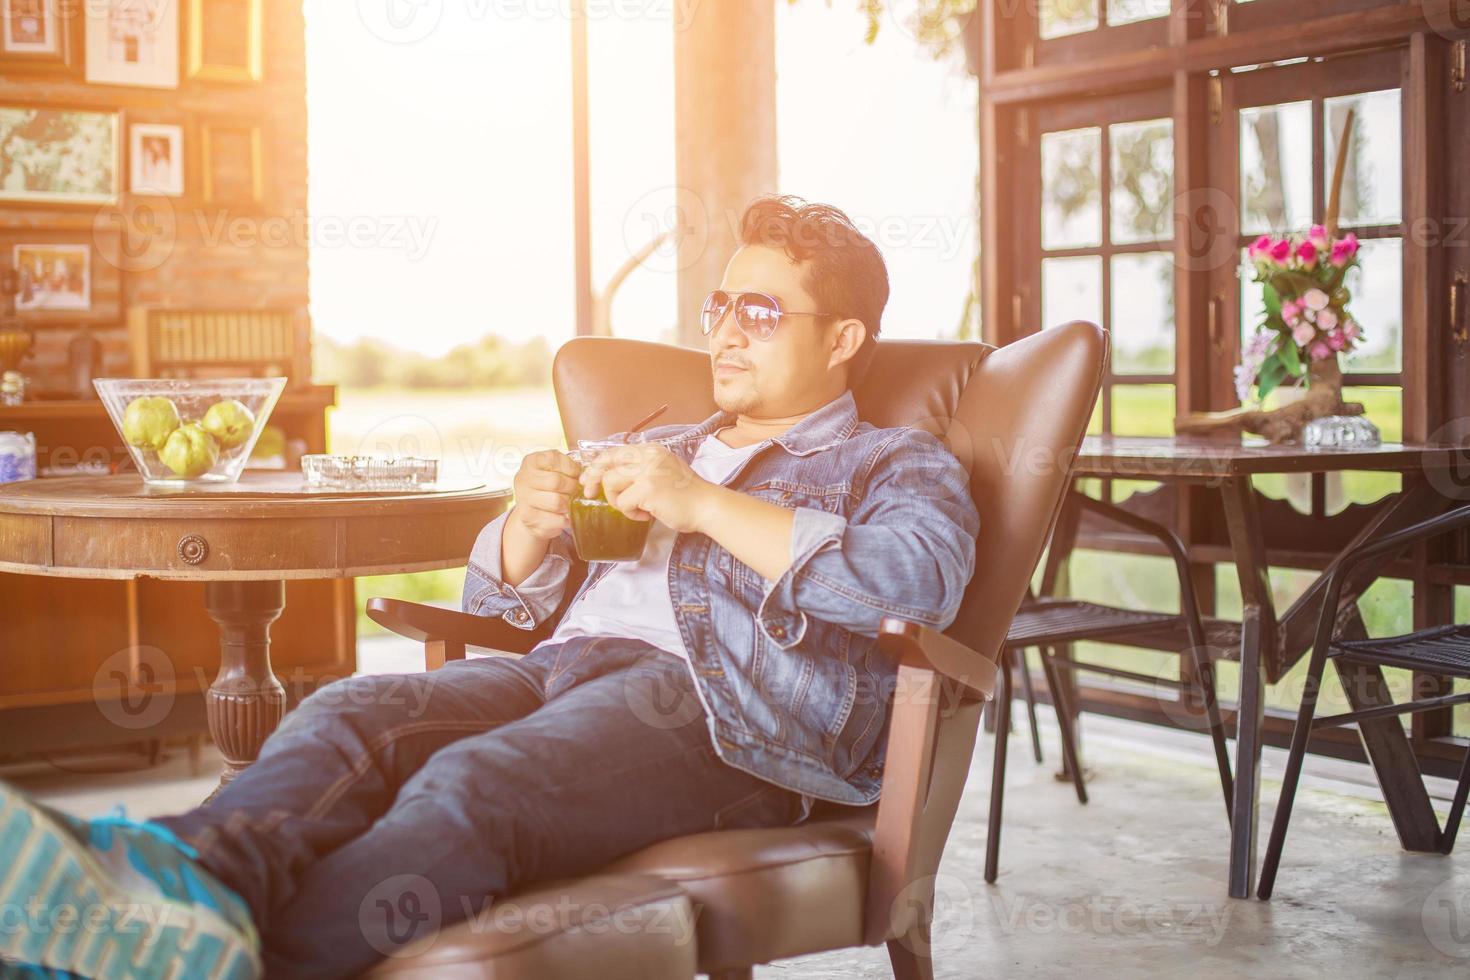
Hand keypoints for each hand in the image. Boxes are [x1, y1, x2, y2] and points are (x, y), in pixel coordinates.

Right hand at [509, 449, 581, 540]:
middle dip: (572, 488)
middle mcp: (523, 478)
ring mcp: (523, 498)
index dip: (571, 468)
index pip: (554, 459)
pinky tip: (563, 516)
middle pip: (556, 482)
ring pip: (556, 502)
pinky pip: (555, 519)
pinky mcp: (528, 517)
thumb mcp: (556, 470)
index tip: (575, 475)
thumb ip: (569, 467)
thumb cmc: (548, 486)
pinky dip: (564, 519)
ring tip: (568, 504)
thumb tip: (587, 478)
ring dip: (568, 505)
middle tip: (575, 492)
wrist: (532, 510)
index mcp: (531, 461)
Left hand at [579, 442, 714, 532]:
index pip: (614, 451)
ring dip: (619, 501)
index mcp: (651, 450)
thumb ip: (639, 469)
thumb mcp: (661, 471)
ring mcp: (648, 470)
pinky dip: (631, 513)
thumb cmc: (685, 495)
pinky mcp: (648, 488)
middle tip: (588, 492)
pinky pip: (622, 503)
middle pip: (606, 464)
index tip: (588, 478)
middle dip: (594, 479)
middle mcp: (648, 455)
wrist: (707, 506)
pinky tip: (647, 515)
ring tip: (638, 509)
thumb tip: (608, 476)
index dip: (598, 465)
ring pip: (611, 483)